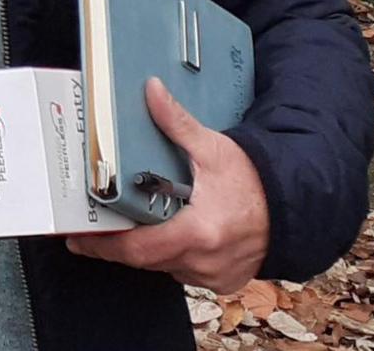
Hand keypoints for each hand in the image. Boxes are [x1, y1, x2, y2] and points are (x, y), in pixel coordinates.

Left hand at [66, 77, 269, 294]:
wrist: (295, 205)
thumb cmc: (255, 180)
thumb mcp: (212, 148)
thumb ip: (176, 123)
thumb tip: (151, 93)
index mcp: (199, 232)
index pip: (137, 248)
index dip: (104, 245)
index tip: (78, 240)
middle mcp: (205, 260)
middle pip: (145, 259)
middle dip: (119, 244)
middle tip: (95, 228)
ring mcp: (214, 275)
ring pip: (164, 266)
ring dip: (149, 247)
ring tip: (136, 222)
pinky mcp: (222, 281)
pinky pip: (185, 271)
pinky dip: (174, 255)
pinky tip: (173, 233)